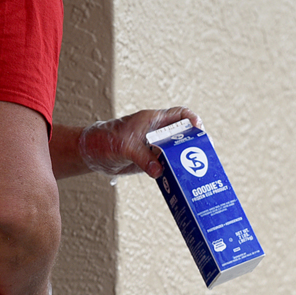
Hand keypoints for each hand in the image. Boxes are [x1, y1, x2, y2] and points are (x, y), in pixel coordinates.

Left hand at [77, 107, 200, 177]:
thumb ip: (143, 158)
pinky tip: (179, 179)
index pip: (179, 114)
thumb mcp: (125, 147)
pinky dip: (174, 172)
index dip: (192, 120)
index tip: (199, 130)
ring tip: (196, 170)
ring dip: (185, 160)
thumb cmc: (105, 139)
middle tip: (203, 154)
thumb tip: (159, 171)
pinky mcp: (152, 161)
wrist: (92, 153)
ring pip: (177, 152)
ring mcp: (156, 147)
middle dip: (194, 143)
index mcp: (153, 120)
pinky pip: (168, 165)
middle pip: (183, 135)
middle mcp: (157, 133)